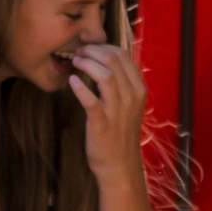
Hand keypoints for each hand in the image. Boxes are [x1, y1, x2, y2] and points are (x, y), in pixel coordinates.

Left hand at [65, 43, 147, 184]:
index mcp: (138, 89)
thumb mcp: (128, 104)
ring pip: (106, 75)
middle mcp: (131, 96)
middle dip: (93, 50)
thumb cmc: (120, 133)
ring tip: (74, 61)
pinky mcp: (102, 123)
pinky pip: (91, 101)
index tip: (89, 47)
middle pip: (114, 60)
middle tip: (78, 51)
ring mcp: (118, 110)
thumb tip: (106, 61)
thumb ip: (121, 83)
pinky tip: (72, 81)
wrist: (119, 165)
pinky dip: (80, 88)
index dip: (103, 46)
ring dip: (87, 64)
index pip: (123, 55)